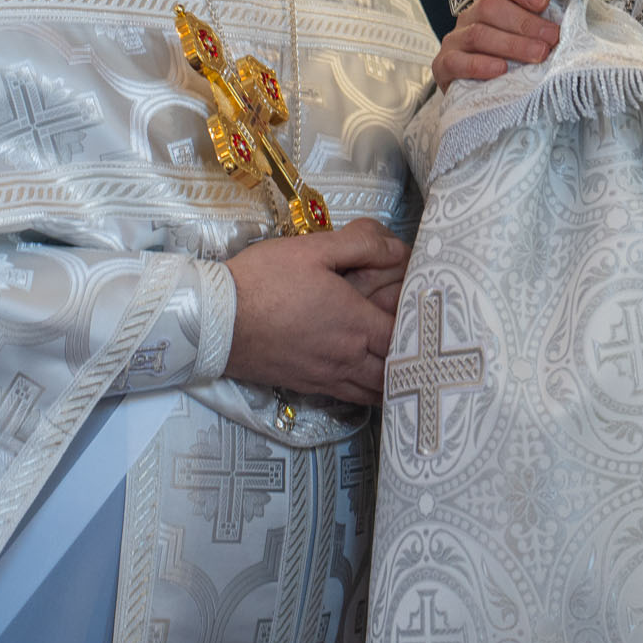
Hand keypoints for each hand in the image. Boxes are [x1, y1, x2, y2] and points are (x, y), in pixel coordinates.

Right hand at [222, 218, 408, 403]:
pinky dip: (370, 392)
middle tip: (424, 340)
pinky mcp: (308, 386)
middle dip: (415, 357)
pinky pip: (352, 398)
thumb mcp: (314, 249)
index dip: (424, 326)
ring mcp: (327, 377)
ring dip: (395, 379)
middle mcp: (347, 358)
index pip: (408, 336)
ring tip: (405, 362)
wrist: (213, 321)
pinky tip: (369, 376)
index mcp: (355, 324)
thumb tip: (399, 248)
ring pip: (377, 392)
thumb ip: (361, 244)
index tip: (429, 312)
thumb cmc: (263, 280)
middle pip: (399, 371)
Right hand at [433, 0, 557, 88]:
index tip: (543, 3)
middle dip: (525, 22)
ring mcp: (455, 41)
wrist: (478, 96)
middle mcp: (470, 17)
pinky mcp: (443, 66)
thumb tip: (570, 17)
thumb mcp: (527, 39)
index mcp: (489, 2)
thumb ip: (541, 23)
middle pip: (490, 7)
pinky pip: (456, 61)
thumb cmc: (511, 61)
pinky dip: (480, 65)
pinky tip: (501, 70)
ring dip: (512, 44)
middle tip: (551, 38)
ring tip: (538, 55)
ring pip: (478, 34)